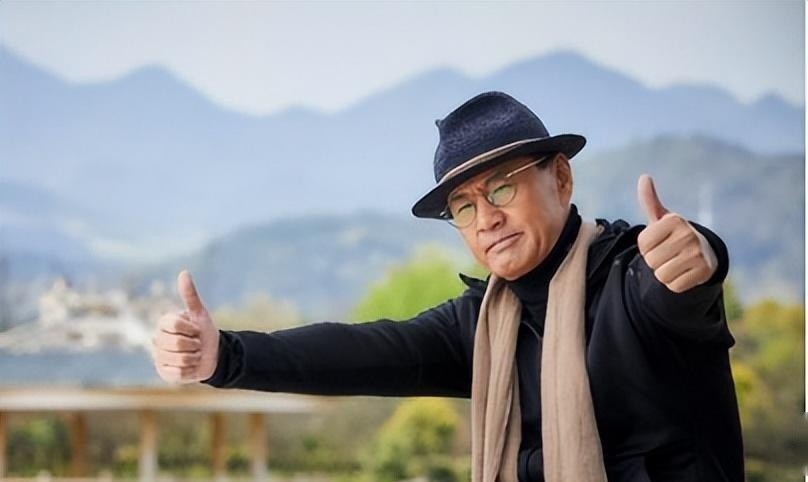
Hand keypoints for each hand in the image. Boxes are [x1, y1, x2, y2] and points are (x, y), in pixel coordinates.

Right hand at [151, 270, 219, 382]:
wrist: (212, 354)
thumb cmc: (204, 332)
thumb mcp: (200, 313)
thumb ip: (190, 295)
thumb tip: (183, 272)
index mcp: (163, 323)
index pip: (174, 324)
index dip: (191, 328)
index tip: (196, 329)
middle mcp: (157, 339)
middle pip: (177, 343)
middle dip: (195, 344)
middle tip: (197, 343)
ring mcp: (158, 357)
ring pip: (180, 359)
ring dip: (194, 357)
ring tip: (194, 354)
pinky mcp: (163, 372)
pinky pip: (179, 373)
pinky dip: (190, 370)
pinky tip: (190, 366)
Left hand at [636, 174, 717, 292]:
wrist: (703, 254)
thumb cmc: (674, 235)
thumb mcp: (661, 218)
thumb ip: (649, 201)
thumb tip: (644, 177)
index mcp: (675, 220)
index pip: (643, 244)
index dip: (646, 247)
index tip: (659, 241)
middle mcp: (688, 234)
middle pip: (651, 261)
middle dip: (655, 261)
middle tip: (668, 254)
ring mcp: (698, 253)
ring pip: (661, 275)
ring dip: (664, 273)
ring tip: (675, 263)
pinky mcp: (704, 272)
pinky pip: (674, 286)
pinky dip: (675, 283)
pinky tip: (684, 272)